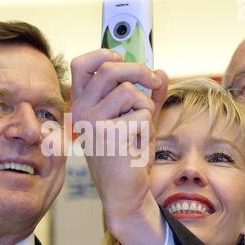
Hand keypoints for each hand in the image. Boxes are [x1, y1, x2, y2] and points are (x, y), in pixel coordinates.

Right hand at [70, 49, 168, 244]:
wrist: (126, 191)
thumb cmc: (128, 157)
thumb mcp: (138, 120)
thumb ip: (148, 96)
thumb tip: (162, 72)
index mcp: (83, 104)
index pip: (82, 65)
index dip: (103, 53)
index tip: (122, 56)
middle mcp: (81, 111)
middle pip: (110, 69)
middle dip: (139, 70)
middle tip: (153, 80)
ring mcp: (92, 122)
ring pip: (131, 91)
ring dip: (146, 108)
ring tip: (141, 129)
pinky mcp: (108, 134)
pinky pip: (142, 114)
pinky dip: (148, 128)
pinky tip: (138, 145)